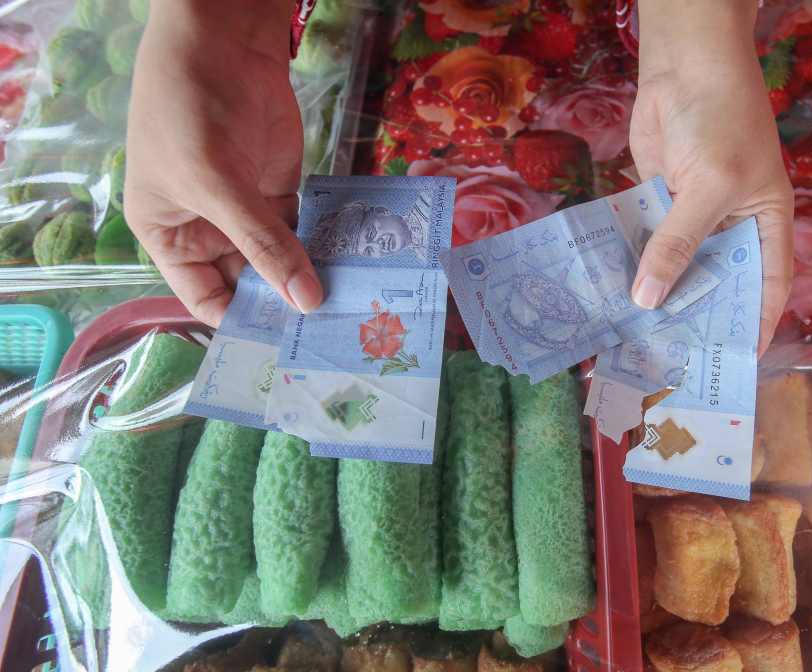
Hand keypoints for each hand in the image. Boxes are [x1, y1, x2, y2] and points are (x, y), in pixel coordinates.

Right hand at [125, 0, 322, 326]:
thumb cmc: (190, 110)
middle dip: (284, 303)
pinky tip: (353, 267)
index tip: (286, 349)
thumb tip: (306, 302)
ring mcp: (247, 210)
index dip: (241, 323)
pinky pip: (304, 229)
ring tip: (351, 310)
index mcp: (170, 236)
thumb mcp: (217, 183)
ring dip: (310, 277)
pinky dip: (324, 245)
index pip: (205, 298)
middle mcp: (207, 230)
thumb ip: (263, 244)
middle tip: (331, 335)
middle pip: (249, 283)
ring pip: (281, 258)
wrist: (222, 39)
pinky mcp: (281, 189)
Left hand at [629, 0, 792, 353]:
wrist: (683, 65)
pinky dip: (631, 262)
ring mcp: (691, 213)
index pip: (767, 284)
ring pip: (675, 263)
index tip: (737, 360)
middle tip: (670, 358)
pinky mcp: (656, 201)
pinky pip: (645, 240)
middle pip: (715, 280)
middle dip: (695, 313)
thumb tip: (647, 299)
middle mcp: (730, 224)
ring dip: (657, 292)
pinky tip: (611, 293)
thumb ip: (678, 243)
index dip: (755, 322)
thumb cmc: (719, 121)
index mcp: (764, 223)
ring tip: (634, 336)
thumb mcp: (708, 186)